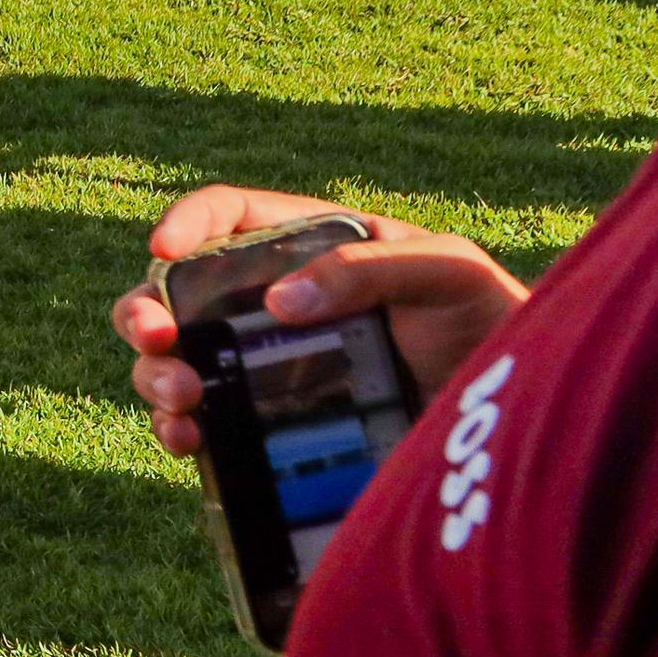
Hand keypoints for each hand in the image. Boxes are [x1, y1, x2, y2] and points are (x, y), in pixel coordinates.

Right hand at [109, 187, 529, 458]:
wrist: (512, 414)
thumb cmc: (485, 321)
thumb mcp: (445, 271)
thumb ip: (367, 267)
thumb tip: (279, 301)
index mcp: (307, 247)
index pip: (227, 216)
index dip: (186, 222)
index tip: (163, 250)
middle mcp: (271, 303)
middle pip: (177, 294)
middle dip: (144, 311)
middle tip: (155, 336)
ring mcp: (264, 366)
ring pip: (174, 360)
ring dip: (155, 375)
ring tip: (181, 396)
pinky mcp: (266, 425)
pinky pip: (200, 423)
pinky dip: (176, 430)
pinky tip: (189, 440)